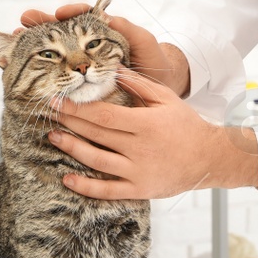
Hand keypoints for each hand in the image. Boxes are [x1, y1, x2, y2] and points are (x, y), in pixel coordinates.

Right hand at [19, 6, 190, 97]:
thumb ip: (127, 29)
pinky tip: (25, 73)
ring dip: (32, 47)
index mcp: (98, 31)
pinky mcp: (78, 83)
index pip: (81, 16)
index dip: (70, 12)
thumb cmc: (152, 60)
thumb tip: (107, 17)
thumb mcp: (143, 42)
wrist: (159, 88)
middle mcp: (85, 45)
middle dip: (39, 25)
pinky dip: (39, 73)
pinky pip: (56, 77)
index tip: (61, 13)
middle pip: (58, 31)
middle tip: (23, 21)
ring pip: (52, 52)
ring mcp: (80, 63)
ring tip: (15, 43)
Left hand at [46, 71, 257, 199]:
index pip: (104, 115)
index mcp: (145, 124)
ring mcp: (138, 171)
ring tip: (54, 136)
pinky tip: (68, 180)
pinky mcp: (139, 189)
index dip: (78, 108)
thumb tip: (112, 67)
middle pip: (96, 134)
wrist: (209, 158)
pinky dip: (86, 187)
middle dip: (69, 122)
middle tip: (48, 112)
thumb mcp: (165, 99)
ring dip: (72, 149)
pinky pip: (108, 191)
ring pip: (97, 161)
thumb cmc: (185, 125)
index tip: (59, 99)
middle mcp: (139, 148)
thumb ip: (138, 83)